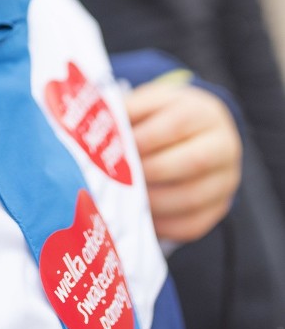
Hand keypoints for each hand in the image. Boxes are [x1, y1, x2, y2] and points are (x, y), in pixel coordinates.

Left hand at [125, 76, 241, 242]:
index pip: (177, 124)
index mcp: (204, 113)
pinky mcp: (218, 208)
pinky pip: (194, 224)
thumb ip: (130, 111)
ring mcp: (225, 180)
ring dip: (154, 202)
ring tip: (124, 200)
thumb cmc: (165, 116)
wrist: (201, 132)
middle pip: (192, 162)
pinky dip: (163, 225)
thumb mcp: (151, 102)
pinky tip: (139, 219)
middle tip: (118, 177)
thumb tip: (102, 126)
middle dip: (150, 171)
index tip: (116, 148)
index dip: (144, 138)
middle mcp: (223, 146)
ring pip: (193, 197)